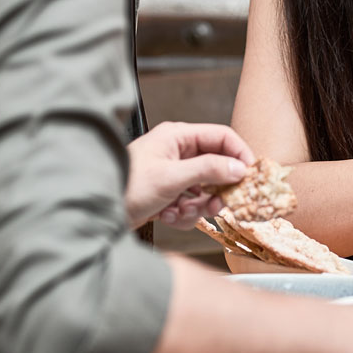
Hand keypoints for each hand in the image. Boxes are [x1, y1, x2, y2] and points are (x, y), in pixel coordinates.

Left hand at [124, 121, 255, 228]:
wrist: (100, 212)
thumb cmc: (127, 185)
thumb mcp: (171, 177)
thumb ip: (207, 169)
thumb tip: (238, 168)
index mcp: (178, 137)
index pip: (221, 137)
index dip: (239, 154)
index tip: (251, 174)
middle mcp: (178, 152)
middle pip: (216, 167)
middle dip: (216, 190)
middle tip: (217, 204)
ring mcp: (174, 174)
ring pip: (205, 190)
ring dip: (197, 206)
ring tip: (181, 211)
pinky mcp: (169, 194)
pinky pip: (191, 204)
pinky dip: (183, 214)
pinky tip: (166, 215)